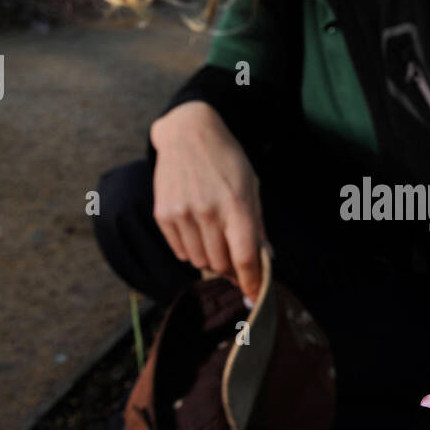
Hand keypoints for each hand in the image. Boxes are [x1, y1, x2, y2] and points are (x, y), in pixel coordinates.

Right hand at [150, 101, 269, 300]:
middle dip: (231, 268)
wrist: (189, 134)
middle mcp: (208, 211)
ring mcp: (182, 213)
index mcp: (236, 204)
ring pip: (200, 261)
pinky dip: (191, 250)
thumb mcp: (251, 187)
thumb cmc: (226, 161)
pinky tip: (197, 231)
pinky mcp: (163, 214)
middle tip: (234, 257)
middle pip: (221, 264)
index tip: (255, 296)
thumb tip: (266, 259)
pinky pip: (180, 251)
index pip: (245, 257)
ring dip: (211, 259)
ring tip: (215, 238)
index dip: (252, 281)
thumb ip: (257, 225)